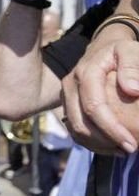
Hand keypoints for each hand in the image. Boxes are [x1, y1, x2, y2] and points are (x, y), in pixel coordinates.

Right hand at [61, 24, 138, 154]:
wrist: (103, 47)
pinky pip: (74, 129)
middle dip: (105, 142)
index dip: (111, 129)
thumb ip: (132, 66)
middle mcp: (70, 86)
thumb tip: (131, 90)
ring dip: (98, 145)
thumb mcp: (131, 51)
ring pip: (75, 129)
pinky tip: (111, 145)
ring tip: (122, 150)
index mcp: (85, 73)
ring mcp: (67, 96)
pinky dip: (92, 142)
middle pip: (80, 123)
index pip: (93, 107)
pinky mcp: (68, 104)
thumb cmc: (121, 51)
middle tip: (130, 150)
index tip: (132, 144)